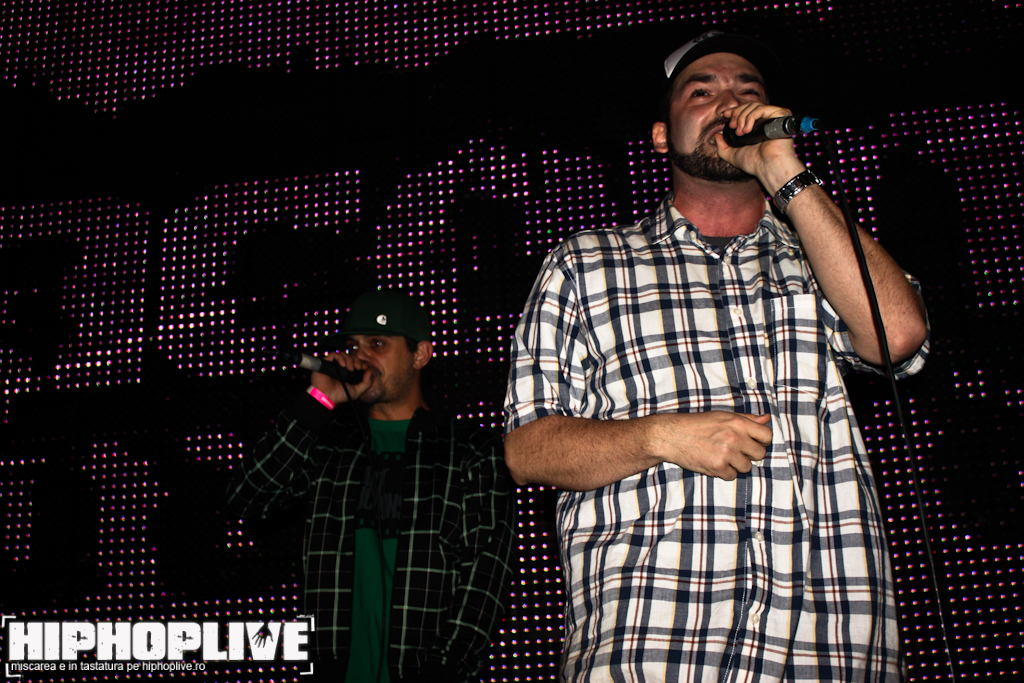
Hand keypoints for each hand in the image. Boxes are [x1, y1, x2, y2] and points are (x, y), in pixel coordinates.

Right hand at [310, 351, 370, 404]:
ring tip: (350, 368)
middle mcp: (340, 368)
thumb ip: (366, 383)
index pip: (355, 362)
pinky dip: (340, 358)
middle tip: (358, 367)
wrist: (327, 398)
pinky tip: (343, 365)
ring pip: (343, 354)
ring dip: (349, 359)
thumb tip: (370, 372)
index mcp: (347, 373)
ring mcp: (333, 365)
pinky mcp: (326, 363)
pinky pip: (333, 354)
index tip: (364, 368)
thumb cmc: (339, 396)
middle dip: (356, 360)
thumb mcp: (357, 391)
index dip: (360, 363)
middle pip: (350, 356)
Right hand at [648, 411, 772, 479]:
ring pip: (747, 467)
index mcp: (737, 422)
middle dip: (749, 454)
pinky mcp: (717, 466)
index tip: (753, 443)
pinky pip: (732, 476)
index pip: (767, 435)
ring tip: (722, 456)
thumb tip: (767, 418)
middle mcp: (735, 437)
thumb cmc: (696, 424)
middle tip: (735, 451)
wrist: (672, 435)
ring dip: (736, 465)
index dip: (762, 441)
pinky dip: (724, 472)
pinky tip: (714, 462)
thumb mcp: (723, 416)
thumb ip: (747, 419)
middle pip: (760, 454)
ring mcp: (726, 453)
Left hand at [715, 102, 806, 193]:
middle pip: (749, 106)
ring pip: (754, 106)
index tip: (724, 115)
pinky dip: (751, 117)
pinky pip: (762, 109)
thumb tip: (716, 136)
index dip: (734, 111)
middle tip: (732, 126)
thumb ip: (722, 147)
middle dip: (736, 114)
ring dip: (742, 117)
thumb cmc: (755, 163)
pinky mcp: (781, 115)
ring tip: (740, 132)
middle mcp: (767, 120)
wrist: (768, 166)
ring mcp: (774, 117)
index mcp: (758, 127)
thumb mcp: (733, 155)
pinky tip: (747, 129)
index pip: (746, 111)